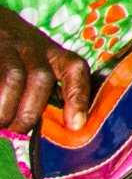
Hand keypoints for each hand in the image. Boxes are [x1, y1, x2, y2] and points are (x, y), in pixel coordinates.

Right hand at [0, 6, 83, 137]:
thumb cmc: (13, 51)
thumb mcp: (33, 60)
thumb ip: (39, 90)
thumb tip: (44, 128)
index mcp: (51, 51)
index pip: (74, 68)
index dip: (77, 96)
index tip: (75, 125)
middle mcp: (32, 46)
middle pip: (41, 78)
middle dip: (29, 113)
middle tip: (15, 132)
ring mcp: (7, 46)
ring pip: (13, 78)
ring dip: (5, 109)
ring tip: (0, 125)